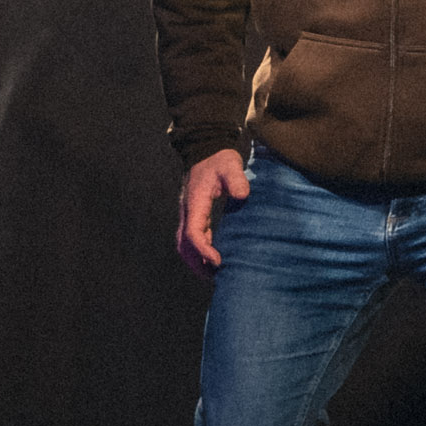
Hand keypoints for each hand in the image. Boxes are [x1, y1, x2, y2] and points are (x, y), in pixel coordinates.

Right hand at [177, 148, 250, 273]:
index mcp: (195, 202)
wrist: (207, 149)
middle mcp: (188, 211)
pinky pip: (192, 237)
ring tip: (213, 274)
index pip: (193, 233)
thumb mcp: (230, 165)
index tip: (218, 261)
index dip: (204, 250)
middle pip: (183, 244)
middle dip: (196, 263)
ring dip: (195, 260)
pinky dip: (199, 251)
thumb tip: (242, 195)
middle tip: (214, 276)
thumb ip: (236, 179)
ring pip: (184, 243)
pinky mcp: (194, 213)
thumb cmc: (219, 159)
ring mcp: (189, 213)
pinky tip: (213, 259)